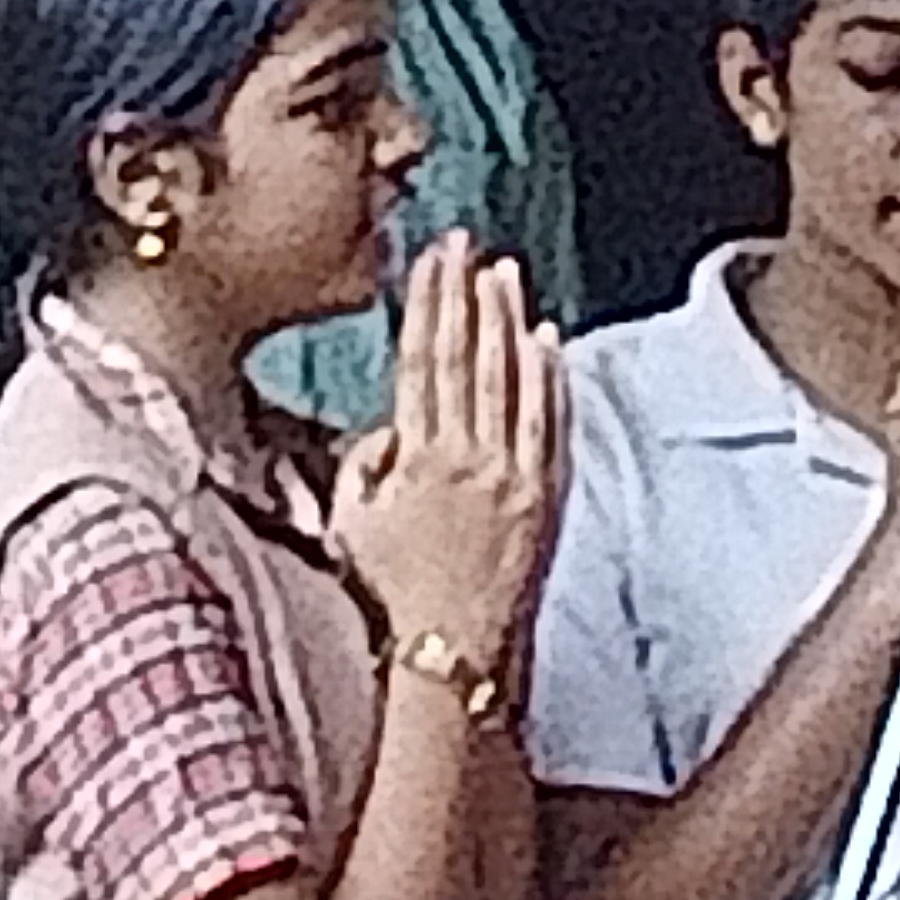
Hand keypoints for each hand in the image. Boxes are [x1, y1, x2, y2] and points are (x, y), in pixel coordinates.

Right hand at [333, 231, 566, 663]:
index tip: (432, 260)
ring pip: (509, 381)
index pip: (420, 360)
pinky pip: (547, 424)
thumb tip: (389, 428)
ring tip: (504, 273)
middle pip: (465, 358)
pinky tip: (546, 341)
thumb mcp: (351, 528)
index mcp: (415, 460)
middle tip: (466, 244)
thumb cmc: (393, 596)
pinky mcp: (543, 496)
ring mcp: (511, 476)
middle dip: (465, 294)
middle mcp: (466, 458)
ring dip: (506, 322)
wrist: (453, 656)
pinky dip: (548, 379)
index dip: (427, 303)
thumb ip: (363, 467)